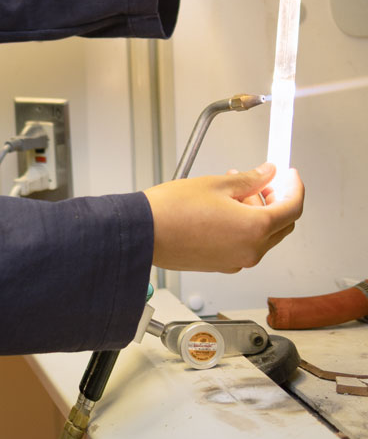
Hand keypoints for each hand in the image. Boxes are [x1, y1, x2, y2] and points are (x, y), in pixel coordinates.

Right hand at [143, 163, 303, 272]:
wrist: (143, 233)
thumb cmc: (171, 210)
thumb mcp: (216, 184)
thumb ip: (249, 179)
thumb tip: (267, 174)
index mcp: (254, 228)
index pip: (292, 208)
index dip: (295, 187)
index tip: (290, 175)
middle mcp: (251, 250)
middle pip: (282, 224)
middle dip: (277, 199)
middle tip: (264, 179)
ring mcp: (237, 260)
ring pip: (263, 235)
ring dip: (257, 211)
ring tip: (234, 190)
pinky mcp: (222, 264)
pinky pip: (245, 245)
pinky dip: (244, 227)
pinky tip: (225, 209)